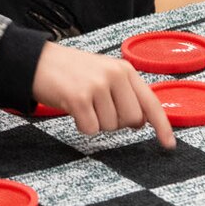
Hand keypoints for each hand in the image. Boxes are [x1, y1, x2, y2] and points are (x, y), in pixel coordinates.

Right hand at [30, 41, 176, 148]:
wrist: (36, 61)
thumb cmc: (71, 71)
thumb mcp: (103, 73)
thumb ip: (125, 93)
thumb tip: (141, 122)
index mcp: (124, 69)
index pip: (151, 102)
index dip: (162, 126)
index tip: (168, 145)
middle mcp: (115, 75)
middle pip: (131, 121)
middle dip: (116, 122)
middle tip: (98, 108)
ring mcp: (97, 85)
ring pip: (109, 127)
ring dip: (95, 122)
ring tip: (82, 103)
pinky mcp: (78, 97)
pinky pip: (90, 129)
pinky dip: (81, 126)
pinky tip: (72, 108)